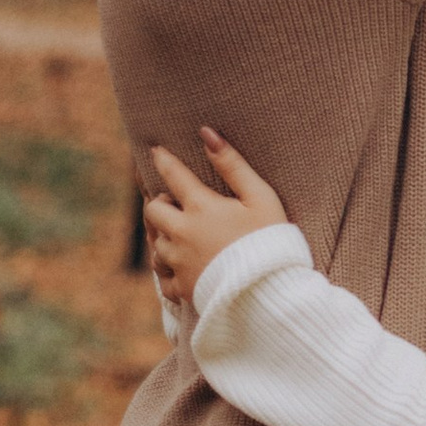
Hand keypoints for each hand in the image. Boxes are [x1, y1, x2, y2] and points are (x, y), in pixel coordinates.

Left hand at [142, 133, 289, 310]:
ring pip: (157, 245)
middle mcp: (182, 234)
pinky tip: (179, 267)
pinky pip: (164, 279)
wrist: (271, 291)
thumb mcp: (260, 197)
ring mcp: (180, 263)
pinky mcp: (184, 289)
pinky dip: (168, 271)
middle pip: (153, 211)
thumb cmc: (271, 240)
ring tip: (176, 234)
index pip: (173, 176)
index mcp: (201, 208)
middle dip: (159, 203)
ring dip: (163, 236)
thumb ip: (233, 165)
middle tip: (171, 202)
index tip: (155, 151)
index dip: (163, 160)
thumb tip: (207, 134)